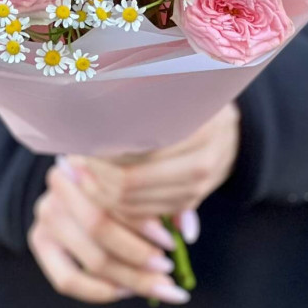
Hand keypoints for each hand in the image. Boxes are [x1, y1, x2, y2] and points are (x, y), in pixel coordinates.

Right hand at [28, 160, 191, 304]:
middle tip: (166, 268)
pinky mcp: (39, 239)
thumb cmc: (120, 177)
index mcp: (84, 158)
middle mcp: (61, 181)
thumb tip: (186, 231)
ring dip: (129, 278)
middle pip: (100, 228)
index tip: (171, 241)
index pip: (113, 196)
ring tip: (157, 284)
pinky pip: (67, 280)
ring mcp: (46, 211)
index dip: (145, 222)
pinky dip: (100, 291)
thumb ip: (161, 200)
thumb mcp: (139, 179)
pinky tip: (125, 291)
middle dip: (138, 255)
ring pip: (92, 258)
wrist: (77, 180)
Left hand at [71, 103, 239, 219]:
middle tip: (76, 159)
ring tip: (83, 172)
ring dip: (103, 192)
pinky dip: (119, 206)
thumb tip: (96, 121)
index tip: (82, 140)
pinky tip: (103, 186)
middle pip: (131, 182)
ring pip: (134, 203)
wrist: (230, 129)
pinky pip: (145, 213)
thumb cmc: (190, 103)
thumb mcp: (177, 93)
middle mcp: (202, 160)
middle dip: (97, 175)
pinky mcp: (191, 202)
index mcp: (199, 125)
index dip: (103, 151)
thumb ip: (145, 106)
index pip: (136, 151)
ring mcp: (198, 186)